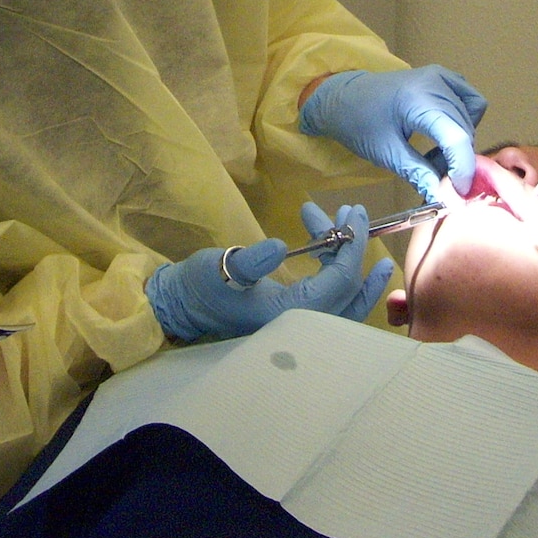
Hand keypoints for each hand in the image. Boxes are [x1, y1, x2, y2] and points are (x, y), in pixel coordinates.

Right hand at [145, 203, 394, 342]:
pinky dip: (339, 270)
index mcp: (289, 316)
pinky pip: (333, 299)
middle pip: (350, 292)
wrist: (181, 306)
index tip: (355, 215)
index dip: (352, 247)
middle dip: (356, 248)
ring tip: (343, 217)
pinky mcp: (296, 317)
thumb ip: (251, 261)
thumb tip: (281, 246)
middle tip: (353, 211)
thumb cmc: (199, 287)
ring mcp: (301, 325)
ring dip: (349, 257)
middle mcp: (302, 326)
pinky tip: (336, 244)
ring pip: (345, 296)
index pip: (337, 282)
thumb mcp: (221, 268)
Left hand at [298, 66, 486, 200]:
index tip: (458, 192)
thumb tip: (443, 197)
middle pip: (465, 128)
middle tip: (438, 179)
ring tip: (435, 158)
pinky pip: (470, 101)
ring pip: (471, 117)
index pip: (457, 136)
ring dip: (460, 142)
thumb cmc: (358, 123)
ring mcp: (442, 76)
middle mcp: (436, 82)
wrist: (343, 97)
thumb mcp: (386, 153)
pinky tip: (444, 135)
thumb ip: (418, 173)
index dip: (464, 168)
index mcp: (418, 99)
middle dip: (458, 159)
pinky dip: (464, 121)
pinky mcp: (444, 77)